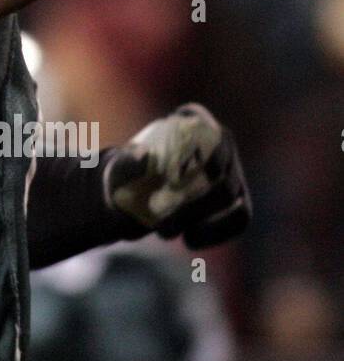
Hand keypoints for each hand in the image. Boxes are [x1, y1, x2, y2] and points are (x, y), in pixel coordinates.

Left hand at [105, 103, 250, 249]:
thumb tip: (143, 156)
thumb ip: (127, 164)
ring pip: (229, 195)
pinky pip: (241, 216)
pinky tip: (190, 241)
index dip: (194, 163)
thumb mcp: (119, 172)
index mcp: (194, 119)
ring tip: (163, 232)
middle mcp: (220, 140)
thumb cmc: (125, 177)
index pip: (205, 136)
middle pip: (217, 171)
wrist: (134, 197)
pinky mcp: (239, 199)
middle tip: (160, 224)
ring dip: (197, 218)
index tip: (166, 189)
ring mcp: (234, 169)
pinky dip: (218, 231)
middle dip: (190, 204)